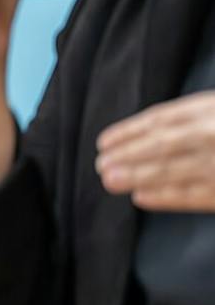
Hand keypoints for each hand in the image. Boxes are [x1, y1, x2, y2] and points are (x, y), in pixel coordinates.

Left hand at [97, 91, 214, 209]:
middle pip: (159, 144)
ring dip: (135, 175)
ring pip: (169, 169)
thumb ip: (194, 117)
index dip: (128, 132)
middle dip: (126, 155)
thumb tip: (151, 134)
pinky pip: (190, 195)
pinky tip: (140, 197)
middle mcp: (210, 133)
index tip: (105, 142)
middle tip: (101, 164)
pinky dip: (163, 197)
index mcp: (208, 108)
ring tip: (110, 180)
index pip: (160, 119)